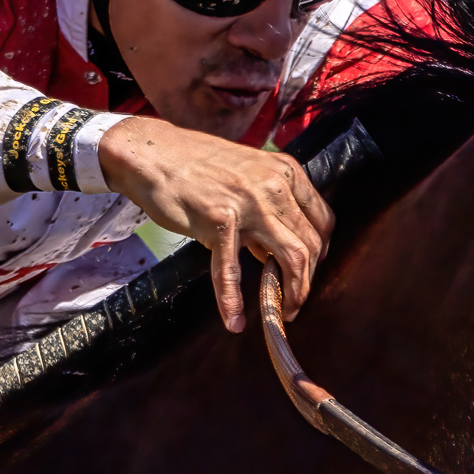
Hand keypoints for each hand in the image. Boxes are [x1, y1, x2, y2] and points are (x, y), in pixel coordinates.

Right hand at [96, 117, 332, 333]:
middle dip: (307, 280)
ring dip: (292, 292)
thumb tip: (272, 248)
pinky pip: (231, 270)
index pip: (322, 220)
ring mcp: (248, 204)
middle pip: (311, 244)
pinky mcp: (219, 221)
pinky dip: (233, 300)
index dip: (319, 253)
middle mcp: (274, 186)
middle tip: (295, 301)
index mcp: (285, 172)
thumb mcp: (246, 174)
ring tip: (282, 312)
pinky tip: (234, 321)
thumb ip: (267, 205)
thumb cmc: (193, 163)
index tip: (308, 272)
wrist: (151, 153)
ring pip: (292, 257)